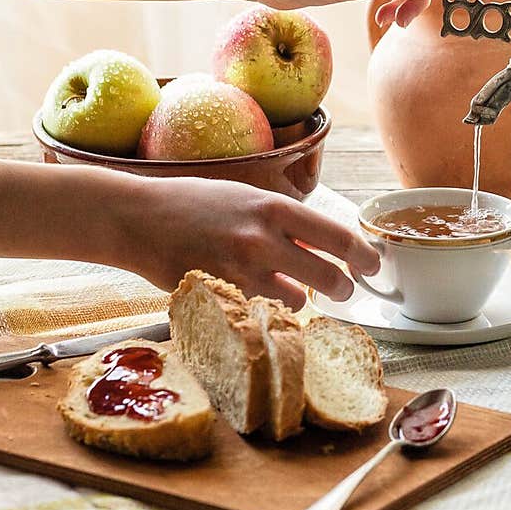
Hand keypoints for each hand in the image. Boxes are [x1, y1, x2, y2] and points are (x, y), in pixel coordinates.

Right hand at [114, 174, 380, 309]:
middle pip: (327, 276)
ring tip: (289, 289)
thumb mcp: (245, 198)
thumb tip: (323, 244)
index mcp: (273, 208)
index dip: (362, 254)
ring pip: (295, 300)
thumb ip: (283, 220)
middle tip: (345, 289)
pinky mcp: (221, 295)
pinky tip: (254, 295)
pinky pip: (259, 311)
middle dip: (344, 287)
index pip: (336, 235)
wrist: (138, 218)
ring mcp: (241, 271)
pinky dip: (264, 308)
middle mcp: (262, 239)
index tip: (372, 263)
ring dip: (300, 299)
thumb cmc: (194, 204)